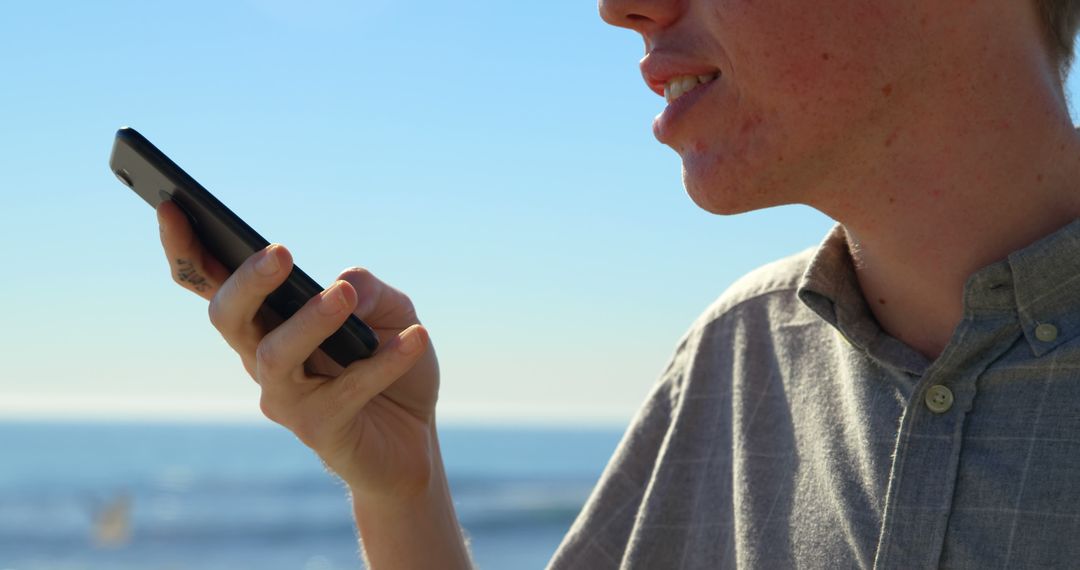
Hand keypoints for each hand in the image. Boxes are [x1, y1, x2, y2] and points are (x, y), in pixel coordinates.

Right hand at [155, 201, 441, 499]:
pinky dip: (384, 361)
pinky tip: (415, 336)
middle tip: (279, 253)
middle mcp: (263, 358)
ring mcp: (287, 399)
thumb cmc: (388, 363)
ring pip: (275, 356)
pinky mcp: (320, 430)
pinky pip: (346, 391)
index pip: (211, 283)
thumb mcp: (390, 311)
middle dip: (246, 283)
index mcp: (266, 321)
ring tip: (345, 294)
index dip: (185, 249)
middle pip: (229, 318)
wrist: (413, 439)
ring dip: (310, 321)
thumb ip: (369, 289)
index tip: (170, 206)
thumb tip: (345, 280)